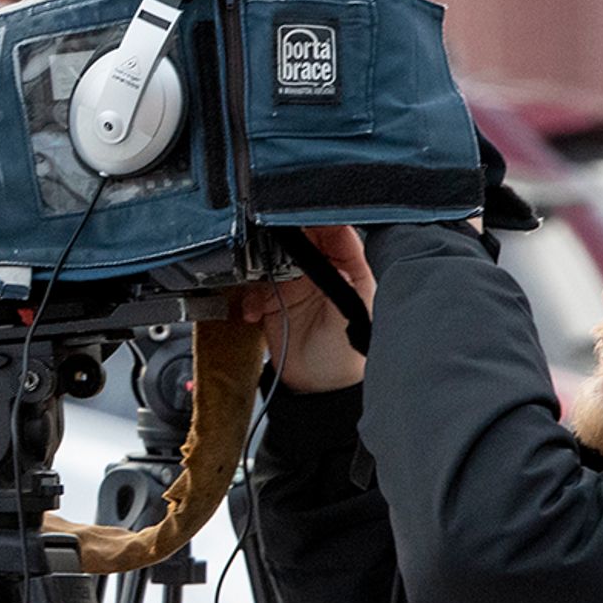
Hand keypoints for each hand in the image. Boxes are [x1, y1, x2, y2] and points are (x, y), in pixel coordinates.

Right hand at [244, 226, 374, 391]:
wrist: (317, 389)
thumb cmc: (347, 356)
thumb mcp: (354, 314)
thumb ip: (344, 281)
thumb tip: (336, 252)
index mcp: (348, 267)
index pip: (335, 231)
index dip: (318, 220)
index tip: (300, 213)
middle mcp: (320, 270)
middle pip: (298, 238)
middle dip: (282, 237)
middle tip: (272, 241)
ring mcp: (294, 284)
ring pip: (271, 257)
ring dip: (260, 266)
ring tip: (260, 279)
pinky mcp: (271, 300)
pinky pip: (252, 286)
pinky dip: (248, 296)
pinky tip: (254, 310)